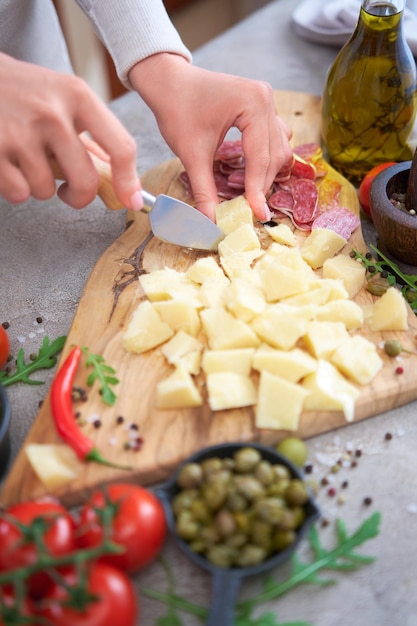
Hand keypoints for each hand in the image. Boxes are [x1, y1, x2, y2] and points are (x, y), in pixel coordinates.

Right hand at [0, 53, 142, 210]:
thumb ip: (93, 135)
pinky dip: (15, 187)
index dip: (128, 181)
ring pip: (45, 190)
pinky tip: (8, 163)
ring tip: (26, 159)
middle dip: (78, 196)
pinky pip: (18, 192)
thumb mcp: (64, 97)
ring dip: (38, 185)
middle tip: (68, 191)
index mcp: (78, 96)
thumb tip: (122, 180)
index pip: (119, 147)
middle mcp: (52, 113)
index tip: (130, 201)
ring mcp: (21, 131)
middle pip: (85, 181)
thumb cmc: (26, 91)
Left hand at [129, 53, 292, 220]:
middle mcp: (265, 98)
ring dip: (267, 172)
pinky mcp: (263, 105)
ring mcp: (267, 100)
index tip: (257, 215)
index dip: (258, 190)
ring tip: (249, 192)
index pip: (261, 157)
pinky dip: (266, 158)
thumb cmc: (177, 109)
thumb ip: (204, 189)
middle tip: (249, 208)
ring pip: (279, 147)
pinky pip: (275, 137)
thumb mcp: (191, 153)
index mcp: (252, 103)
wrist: (168, 82)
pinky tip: (251, 172)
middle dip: (262, 183)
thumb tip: (211, 221)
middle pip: (275, 154)